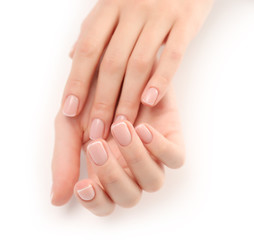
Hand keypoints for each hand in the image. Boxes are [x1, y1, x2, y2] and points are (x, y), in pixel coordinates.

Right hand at [51, 70, 184, 215]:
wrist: (110, 67)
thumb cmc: (90, 98)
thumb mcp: (70, 126)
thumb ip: (65, 161)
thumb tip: (58, 199)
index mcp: (105, 170)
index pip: (104, 202)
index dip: (95, 201)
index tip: (83, 185)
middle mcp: (130, 168)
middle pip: (129, 196)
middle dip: (112, 175)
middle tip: (97, 144)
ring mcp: (152, 156)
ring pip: (152, 180)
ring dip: (134, 158)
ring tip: (119, 126)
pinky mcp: (170, 137)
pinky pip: (174, 157)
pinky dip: (159, 148)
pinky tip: (143, 129)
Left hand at [62, 0, 212, 141]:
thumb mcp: (112, 6)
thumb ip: (93, 31)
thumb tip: (72, 56)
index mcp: (109, 8)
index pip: (87, 50)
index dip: (76, 82)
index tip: (70, 111)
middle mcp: (131, 12)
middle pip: (111, 64)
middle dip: (102, 101)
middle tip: (96, 130)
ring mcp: (159, 16)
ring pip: (139, 64)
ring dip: (128, 99)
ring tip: (121, 126)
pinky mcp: (184, 22)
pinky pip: (172, 55)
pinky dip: (161, 79)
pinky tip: (150, 101)